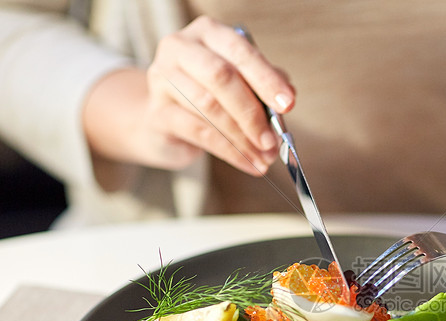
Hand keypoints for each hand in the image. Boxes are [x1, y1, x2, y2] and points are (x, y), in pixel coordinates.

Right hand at [83, 16, 295, 187]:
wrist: (166, 119)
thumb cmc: (210, 94)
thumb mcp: (240, 83)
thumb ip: (263, 86)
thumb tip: (286, 101)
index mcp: (208, 33)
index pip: (240, 51)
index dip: (266, 78)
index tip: (288, 104)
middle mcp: (180, 48)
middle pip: (221, 77)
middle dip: (252, 113)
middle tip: (272, 140)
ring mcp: (162, 78)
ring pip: (209, 107)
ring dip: (243, 138)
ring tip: (264, 157)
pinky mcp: (157, 112)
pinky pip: (198, 132)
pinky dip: (229, 151)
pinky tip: (247, 163)